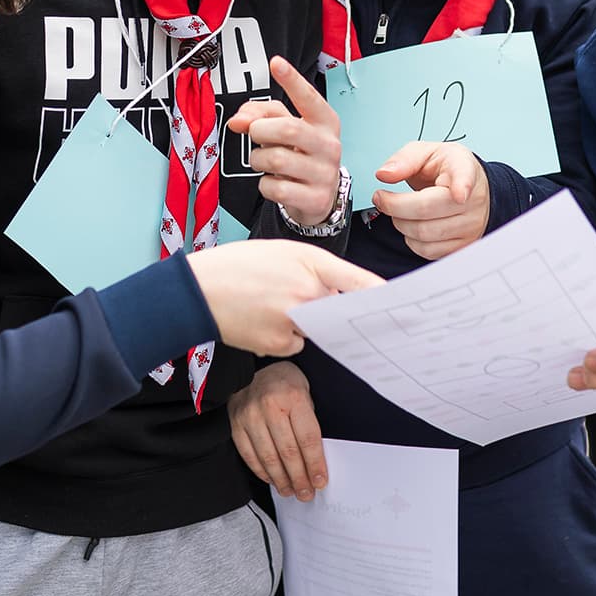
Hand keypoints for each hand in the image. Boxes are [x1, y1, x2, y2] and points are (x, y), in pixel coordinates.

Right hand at [188, 240, 381, 355]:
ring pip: (316, 326)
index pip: (358, 280)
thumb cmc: (236, 266)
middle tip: (305, 298)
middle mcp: (307, 291)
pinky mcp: (280, 344)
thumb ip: (314, 268)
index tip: (398, 304)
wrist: (197, 290)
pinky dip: (285, 335)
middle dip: (330, 306)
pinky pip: (297, 343)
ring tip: (270, 302)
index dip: (380, 294)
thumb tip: (337, 293)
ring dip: (305, 320)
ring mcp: (294, 320)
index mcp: (310, 262)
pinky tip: (262, 320)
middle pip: (338, 307)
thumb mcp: (280, 251)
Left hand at [227, 56, 343, 226]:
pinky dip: (265, 184)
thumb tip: (237, 120)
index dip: (292, 80)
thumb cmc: (300, 154)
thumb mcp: (284, 129)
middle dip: (260, 130)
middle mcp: (330, 145)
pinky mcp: (315, 199)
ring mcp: (325, 174)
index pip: (309, 98)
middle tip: (256, 135)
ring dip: (258, 159)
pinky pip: (275, 187)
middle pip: (287, 129)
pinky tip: (275, 182)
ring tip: (265, 161)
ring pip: (276, 159)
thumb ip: (259, 115)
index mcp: (326, 122)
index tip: (276, 63)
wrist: (320, 196)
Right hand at [229, 362, 326, 501]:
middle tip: (306, 493)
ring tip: (290, 491)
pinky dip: (262, 471)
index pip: (307, 439)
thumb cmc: (285, 384)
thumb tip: (315, 462)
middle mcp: (269, 406)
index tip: (320, 481)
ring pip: (268, 457)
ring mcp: (249, 415)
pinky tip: (273, 479)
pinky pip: (249, 455)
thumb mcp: (305, 395)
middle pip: (288, 452)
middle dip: (300, 478)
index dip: (315, 464)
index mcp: (293, 397)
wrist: (255, 369)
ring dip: (281, 480)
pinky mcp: (235, 424)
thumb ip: (309, 425)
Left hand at [370, 141, 490, 259]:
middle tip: (383, 199)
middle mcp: (473, 199)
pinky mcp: (464, 246)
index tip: (459, 194)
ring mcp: (471, 225)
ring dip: (401, 224)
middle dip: (395, 206)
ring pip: (425, 234)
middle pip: (426, 210)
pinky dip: (412, 241)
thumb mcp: (425, 152)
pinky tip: (414, 226)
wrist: (470, 187)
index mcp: (463, 168)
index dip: (462, 186)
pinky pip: (429, 251)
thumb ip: (403, 160)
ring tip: (400, 211)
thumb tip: (384, 174)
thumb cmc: (446, 169)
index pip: (465, 177)